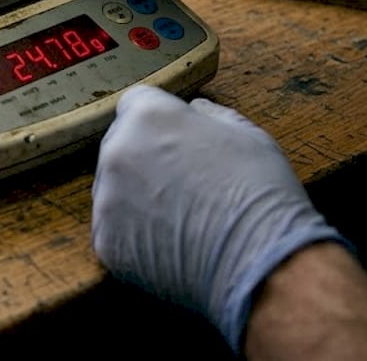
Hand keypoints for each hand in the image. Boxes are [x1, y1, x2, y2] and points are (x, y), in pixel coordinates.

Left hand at [91, 86, 349, 351]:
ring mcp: (106, 198)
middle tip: (183, 183)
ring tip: (181, 219)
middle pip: (120, 145)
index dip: (159, 121)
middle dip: (145, 157)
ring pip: (114, 189)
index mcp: (148, 117)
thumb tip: (196, 108)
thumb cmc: (260, 193)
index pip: (136, 104)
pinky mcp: (105, 240)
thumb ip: (212, 115)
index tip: (178, 139)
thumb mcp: (248, 135)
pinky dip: (136, 237)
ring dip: (136, 197)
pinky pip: (115, 230)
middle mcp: (117, 151)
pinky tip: (171, 246)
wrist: (260, 261)